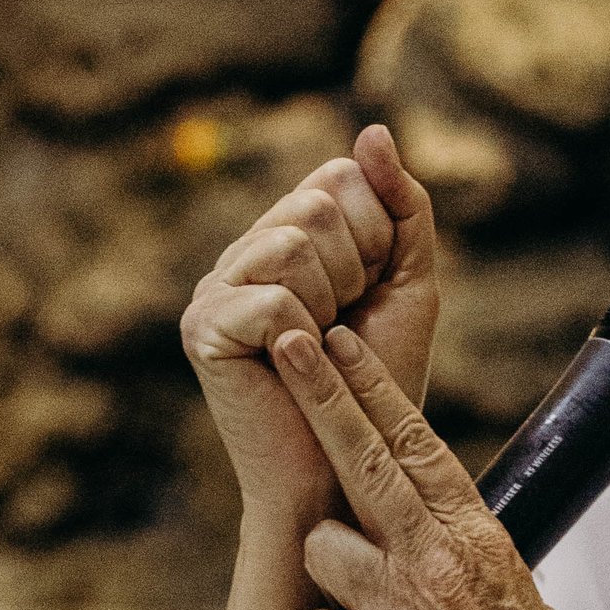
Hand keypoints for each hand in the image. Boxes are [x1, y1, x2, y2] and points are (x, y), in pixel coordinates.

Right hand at [180, 124, 439, 530]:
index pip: (339, 178)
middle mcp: (244, 252)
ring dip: (330, 305)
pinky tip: (293, 369)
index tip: (367, 297)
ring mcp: (215, 287)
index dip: (376, 238)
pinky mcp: (202, 329)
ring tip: (318, 352)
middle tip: (341, 333)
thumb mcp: (406, 286)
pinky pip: (273, 297)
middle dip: (356, 273)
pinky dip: (303, 337)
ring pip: (293, 243)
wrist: (345, 480)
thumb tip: (375, 129)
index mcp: (284, 235)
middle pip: (317, 204)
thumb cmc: (376, 392)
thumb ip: (402, 207)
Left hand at [270, 317, 609, 609]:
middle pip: (358, 457)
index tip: (333, 341)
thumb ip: (460, 554)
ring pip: (321, 551)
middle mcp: (434, 563)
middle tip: (283, 341)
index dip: (367, 386)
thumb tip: (418, 527)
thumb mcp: (519, 600)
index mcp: (478, 540)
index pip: (414, 443)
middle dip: (316, 392)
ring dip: (333, 581)